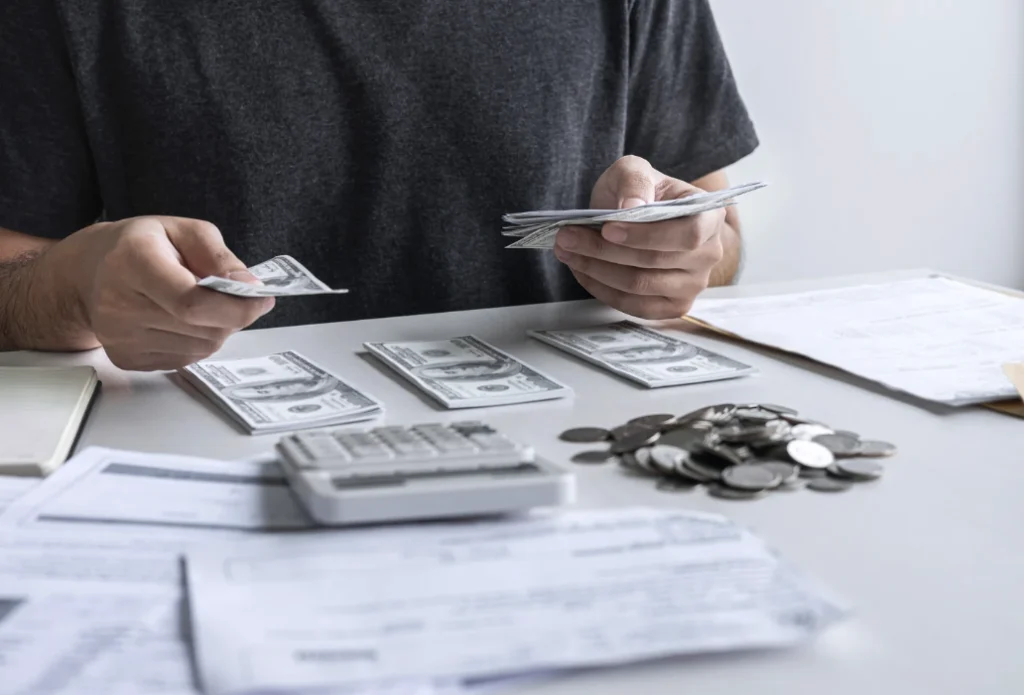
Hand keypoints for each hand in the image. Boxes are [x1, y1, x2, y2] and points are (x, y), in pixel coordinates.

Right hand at [47, 216, 273, 369]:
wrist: (92, 271)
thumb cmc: (143, 245)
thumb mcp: (186, 231)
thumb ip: (221, 258)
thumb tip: (250, 288)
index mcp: (132, 262)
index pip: (192, 302)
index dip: (236, 306)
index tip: (261, 299)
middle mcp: (118, 303)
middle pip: (202, 328)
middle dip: (232, 315)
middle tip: (233, 297)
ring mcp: (120, 337)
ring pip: (200, 347)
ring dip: (216, 328)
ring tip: (201, 304)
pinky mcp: (127, 358)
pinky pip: (185, 358)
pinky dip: (198, 341)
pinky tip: (182, 320)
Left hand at [553, 155, 726, 318]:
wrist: (638, 214)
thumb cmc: (640, 192)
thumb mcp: (634, 170)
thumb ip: (634, 180)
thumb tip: (632, 205)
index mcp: (710, 216)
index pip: (688, 235)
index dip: (646, 235)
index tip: (606, 228)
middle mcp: (710, 254)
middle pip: (655, 262)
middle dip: (604, 251)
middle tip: (567, 237)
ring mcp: (693, 285)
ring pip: (639, 286)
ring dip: (596, 270)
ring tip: (566, 251)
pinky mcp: (672, 306)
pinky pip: (634, 305)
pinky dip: (601, 289)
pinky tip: (582, 270)